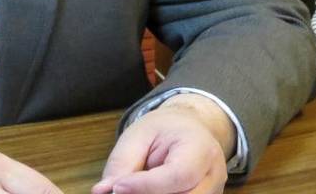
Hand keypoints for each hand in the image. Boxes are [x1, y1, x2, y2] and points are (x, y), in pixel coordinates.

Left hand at [92, 94, 232, 193]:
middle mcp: (213, 175)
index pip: (178, 175)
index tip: (117, 187)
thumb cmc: (165, 129)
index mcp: (201, 148)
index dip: (146, 186)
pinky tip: (143, 192)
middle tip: (119, 190)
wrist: (189, 130)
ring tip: (131, 188)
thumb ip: (122, 163)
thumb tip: (102, 192)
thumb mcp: (139, 135)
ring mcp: (212, 193)